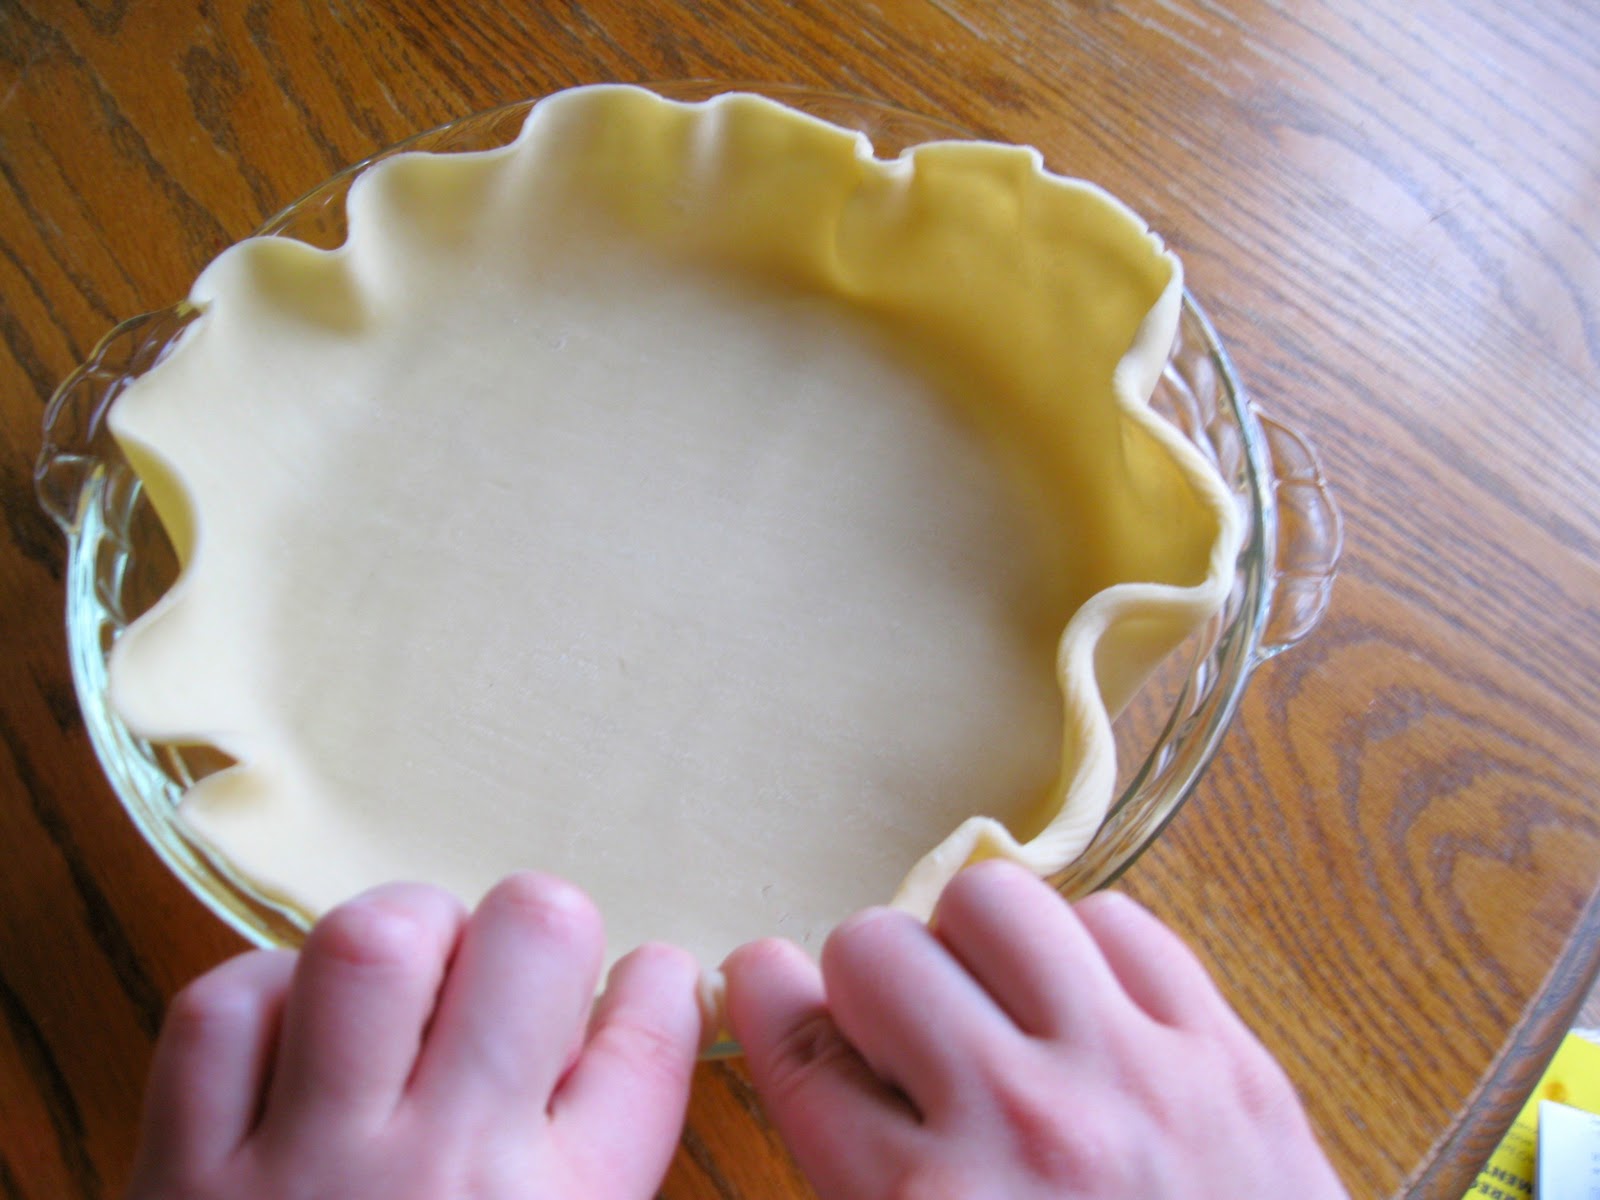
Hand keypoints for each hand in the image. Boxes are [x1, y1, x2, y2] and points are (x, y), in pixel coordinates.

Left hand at [127, 873, 700, 1199]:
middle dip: (540, 929)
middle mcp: (449, 1178)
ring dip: (404, 934)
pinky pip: (221, 1013)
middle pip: (532, 937)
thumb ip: (601, 1162)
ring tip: (407, 983)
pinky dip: (262, 997)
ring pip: (370, 943)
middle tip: (513, 980)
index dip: (659, 983)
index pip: (651, 1038)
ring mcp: (306, 1170)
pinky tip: (293, 1037)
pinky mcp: (181, 1178)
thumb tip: (631, 1023)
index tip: (642, 983)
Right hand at [723, 859, 1346, 1198]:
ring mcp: (1133, 1074)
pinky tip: (1088, 1009)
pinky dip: (1085, 952)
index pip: (800, 1046)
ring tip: (996, 1000)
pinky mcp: (1229, 1056)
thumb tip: (816, 1061)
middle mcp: (1020, 1122)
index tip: (767, 979)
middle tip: (906, 1027)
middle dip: (870, 981)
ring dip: (972, 943)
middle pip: (876, 948)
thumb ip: (860, 1180)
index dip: (765, 997)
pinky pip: (1119, 921)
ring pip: (993, 899)